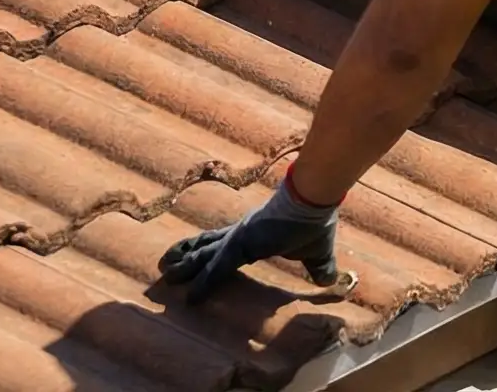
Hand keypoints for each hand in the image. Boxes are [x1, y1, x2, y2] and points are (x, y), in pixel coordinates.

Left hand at [159, 171, 351, 300]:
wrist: (313, 198)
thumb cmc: (314, 221)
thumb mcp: (317, 251)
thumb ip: (319, 267)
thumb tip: (330, 281)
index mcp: (252, 234)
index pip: (222, 244)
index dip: (206, 252)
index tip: (190, 258)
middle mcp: (239, 234)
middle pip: (205, 247)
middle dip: (186, 258)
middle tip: (166, 268)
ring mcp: (237, 238)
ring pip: (203, 257)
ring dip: (185, 268)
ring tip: (165, 276)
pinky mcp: (241, 245)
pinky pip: (217, 269)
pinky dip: (203, 283)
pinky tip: (192, 297)